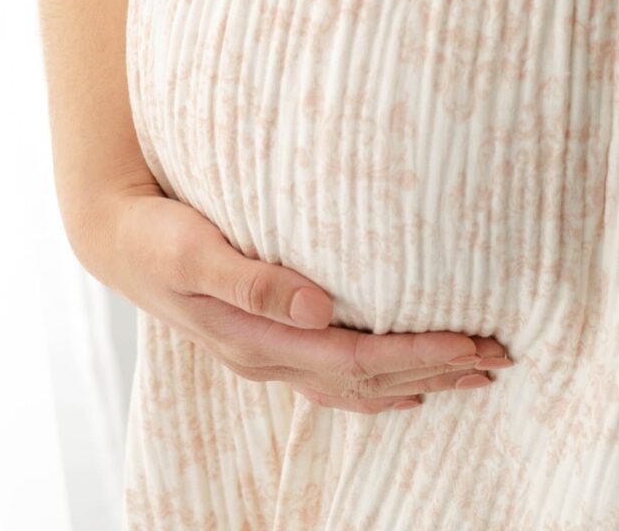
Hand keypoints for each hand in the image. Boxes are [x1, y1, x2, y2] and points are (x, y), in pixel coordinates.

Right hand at [71, 180, 512, 412]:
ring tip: (473, 372)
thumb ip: (253, 279)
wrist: (116, 239)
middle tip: (501, 357)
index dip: (420, 354)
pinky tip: (404, 382)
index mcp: (260, 341)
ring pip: (357, 384)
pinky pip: (335, 375)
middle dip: (437, 369)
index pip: (359, 360)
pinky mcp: (268, 338)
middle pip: (370, 380)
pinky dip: (378, 382)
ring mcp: (269, 354)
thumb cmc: (157, 234)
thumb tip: (320, 307)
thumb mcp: (195, 250)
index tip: (474, 343)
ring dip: (418, 377)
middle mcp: (271, 358)